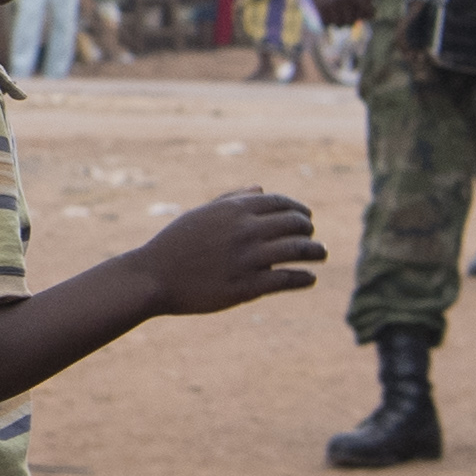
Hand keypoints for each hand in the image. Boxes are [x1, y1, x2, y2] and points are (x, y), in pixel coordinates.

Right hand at [126, 190, 324, 315]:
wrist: (154, 277)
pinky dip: (303, 278)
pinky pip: (285, 279)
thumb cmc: (175, 244)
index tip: (306, 217)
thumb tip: (261, 189)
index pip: (281, 203)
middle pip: (294, 225)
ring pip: (296, 251)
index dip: (298, 209)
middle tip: (313, 238)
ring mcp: (247, 259)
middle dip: (308, 230)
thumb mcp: (202, 214)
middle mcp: (245, 230)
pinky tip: (310, 278)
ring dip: (314, 252)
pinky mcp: (247, 286)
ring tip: (321, 255)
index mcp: (235, 210)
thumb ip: (232, 199)